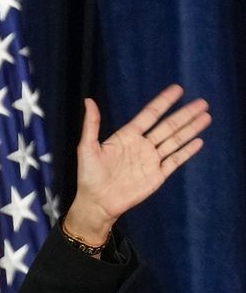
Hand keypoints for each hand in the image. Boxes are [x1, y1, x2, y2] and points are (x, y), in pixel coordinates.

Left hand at [66, 84, 210, 241]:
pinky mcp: (157, 175)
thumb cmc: (89, 175)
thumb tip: (89, 100)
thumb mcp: (87, 148)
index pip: (149, 115)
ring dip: (191, 129)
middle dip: (185, 114)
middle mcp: (142, 145)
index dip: (163, 102)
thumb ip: (91, 124)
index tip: (178, 89)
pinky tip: (199, 141)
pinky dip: (187, 151)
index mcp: (127, 136)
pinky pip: (175, 161)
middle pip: (168, 126)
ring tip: (206, 116)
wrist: (97, 203)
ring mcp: (151, 160)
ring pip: (175, 141)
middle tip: (202, 102)